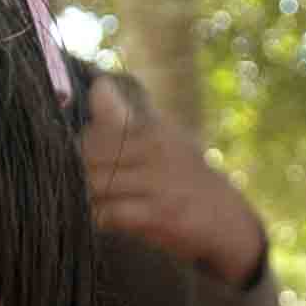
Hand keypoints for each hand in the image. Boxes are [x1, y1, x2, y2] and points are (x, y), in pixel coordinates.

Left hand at [82, 72, 269, 284]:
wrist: (229, 221)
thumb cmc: (186, 180)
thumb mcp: (165, 140)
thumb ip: (126, 118)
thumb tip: (98, 85)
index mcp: (155, 130)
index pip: (99, 125)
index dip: (80, 143)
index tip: (77, 155)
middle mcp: (157, 150)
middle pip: (92, 154)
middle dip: (77, 170)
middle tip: (76, 182)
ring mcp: (159, 183)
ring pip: (97, 183)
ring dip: (85, 195)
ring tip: (86, 200)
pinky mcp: (160, 214)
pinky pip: (110, 213)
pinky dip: (98, 217)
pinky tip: (101, 219)